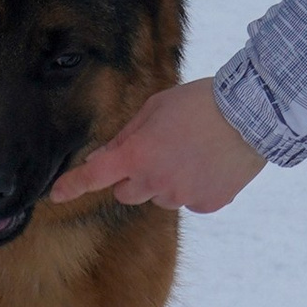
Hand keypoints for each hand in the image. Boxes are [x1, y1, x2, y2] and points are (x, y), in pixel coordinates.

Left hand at [52, 80, 266, 216]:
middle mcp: (155, 182)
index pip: (95, 176)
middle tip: (155, 152)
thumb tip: (103, 158)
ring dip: (167, 180)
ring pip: (161, 196)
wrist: (251, 114)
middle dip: (133, 177)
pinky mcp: (207, 204)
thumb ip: (126, 137)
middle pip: (128, 192)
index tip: (55, 195)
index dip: (72, 186)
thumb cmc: (200, 102)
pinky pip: (191, 199)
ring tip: (193, 151)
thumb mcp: (155, 108)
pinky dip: (196, 186)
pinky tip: (211, 163)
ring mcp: (182, 196)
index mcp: (137, 156)